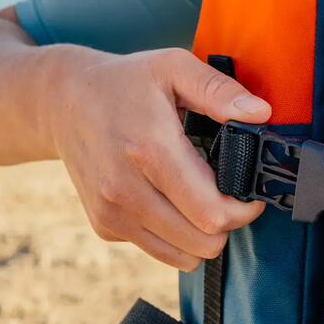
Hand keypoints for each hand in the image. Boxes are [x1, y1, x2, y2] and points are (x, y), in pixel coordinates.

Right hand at [44, 45, 270, 271]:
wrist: (63, 101)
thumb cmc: (126, 80)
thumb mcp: (173, 66)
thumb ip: (219, 90)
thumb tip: (261, 114)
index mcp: (150, 149)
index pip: (211, 212)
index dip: (243, 208)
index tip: (249, 191)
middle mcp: (126, 189)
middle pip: (202, 242)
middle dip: (227, 222)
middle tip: (229, 192)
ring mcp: (111, 212)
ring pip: (183, 256)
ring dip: (202, 234)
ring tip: (202, 196)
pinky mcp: (104, 226)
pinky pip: (158, 250)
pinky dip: (175, 234)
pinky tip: (171, 199)